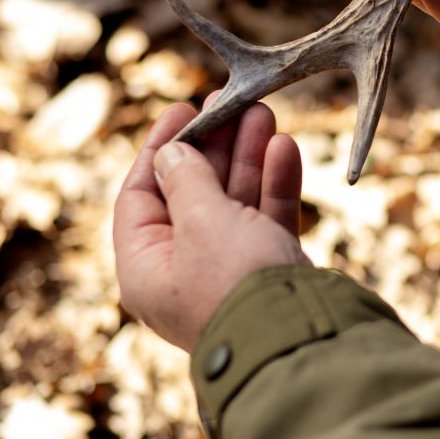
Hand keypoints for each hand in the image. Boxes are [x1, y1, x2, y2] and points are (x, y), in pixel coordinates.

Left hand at [113, 99, 308, 351]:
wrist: (298, 336)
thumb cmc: (236, 282)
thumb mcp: (202, 221)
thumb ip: (187, 180)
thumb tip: (171, 154)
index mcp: (145, 267)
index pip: (141, 195)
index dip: (161, 147)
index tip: (182, 107)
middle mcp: (184, 268)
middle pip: (193, 192)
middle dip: (215, 144)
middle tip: (231, 102)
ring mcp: (229, 269)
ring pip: (235, 200)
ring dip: (249, 155)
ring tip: (265, 112)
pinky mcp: (270, 268)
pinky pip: (266, 217)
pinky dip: (275, 183)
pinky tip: (285, 148)